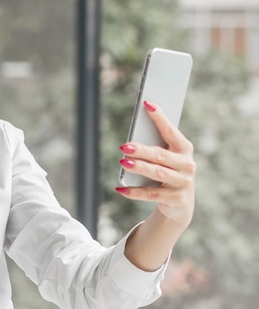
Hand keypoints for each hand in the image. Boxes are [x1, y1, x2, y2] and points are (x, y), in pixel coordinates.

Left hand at [116, 100, 194, 228]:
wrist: (179, 204)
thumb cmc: (167, 173)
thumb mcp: (163, 160)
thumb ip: (153, 149)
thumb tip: (130, 143)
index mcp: (184, 149)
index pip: (171, 131)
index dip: (160, 118)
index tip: (147, 104)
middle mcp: (187, 165)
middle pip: (161, 155)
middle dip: (141, 150)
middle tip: (123, 146)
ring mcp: (183, 183)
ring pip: (157, 174)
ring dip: (139, 167)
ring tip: (122, 163)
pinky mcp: (176, 199)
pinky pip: (152, 194)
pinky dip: (134, 192)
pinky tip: (120, 188)